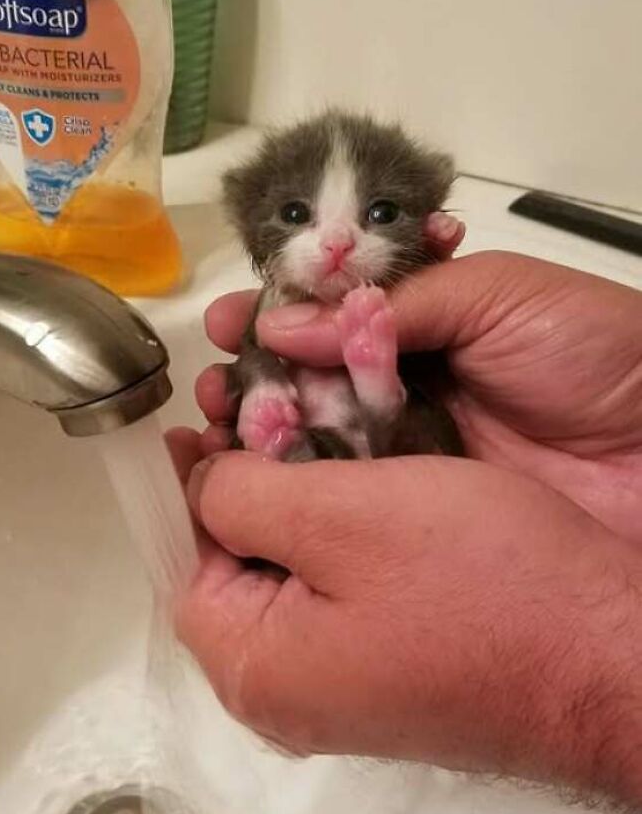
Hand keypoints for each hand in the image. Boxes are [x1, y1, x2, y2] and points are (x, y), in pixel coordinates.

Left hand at [167, 433, 641, 810]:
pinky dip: (353, 536)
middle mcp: (292, 696)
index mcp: (256, 667)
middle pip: (238, 571)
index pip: (184, 563)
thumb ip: (246, 496)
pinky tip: (381, 481)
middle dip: (253, 486)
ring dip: (308, 503)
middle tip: (279, 412)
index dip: (193, 483)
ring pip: (298, 577)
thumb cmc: (485, 589)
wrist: (613, 658)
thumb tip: (203, 486)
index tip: (211, 419)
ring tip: (331, 430)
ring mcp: (352, 691)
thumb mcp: (343, 518)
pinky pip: (349, 595)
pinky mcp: (404, 673)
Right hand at [198, 251, 641, 541]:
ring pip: (319, 443)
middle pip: (311, 384)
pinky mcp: (421, 518)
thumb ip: (394, 303)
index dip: (277, 318)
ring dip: (263, 434)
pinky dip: (301, 493)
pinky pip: (349, 502)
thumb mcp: (498, 295)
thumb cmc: (594, 354)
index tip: (227, 325)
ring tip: (222, 426)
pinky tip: (256, 484)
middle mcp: (408, 389)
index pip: (331, 318)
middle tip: (218, 387)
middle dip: (254, 380)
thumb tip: (284, 324)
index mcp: (427, 326)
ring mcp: (412, 457)